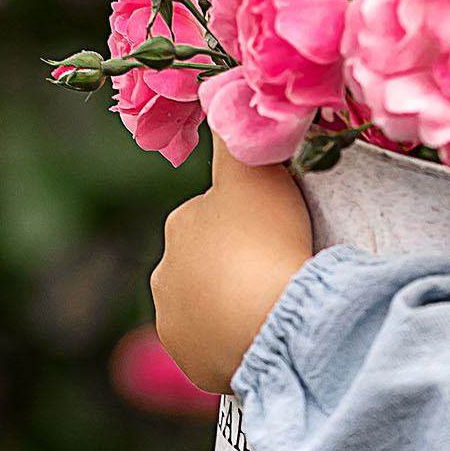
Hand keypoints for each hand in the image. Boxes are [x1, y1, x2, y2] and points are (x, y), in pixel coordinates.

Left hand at [151, 140, 313, 394]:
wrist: (274, 323)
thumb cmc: (268, 241)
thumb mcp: (255, 170)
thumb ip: (238, 132)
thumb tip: (218, 86)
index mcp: (179, 225)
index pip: (216, 215)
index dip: (252, 221)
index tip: (282, 231)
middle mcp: (165, 275)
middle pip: (212, 262)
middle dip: (240, 265)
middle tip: (284, 268)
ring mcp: (176, 325)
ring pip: (213, 306)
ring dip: (239, 304)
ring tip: (278, 306)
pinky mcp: (193, 364)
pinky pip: (220, 348)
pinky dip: (241, 341)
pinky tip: (268, 335)